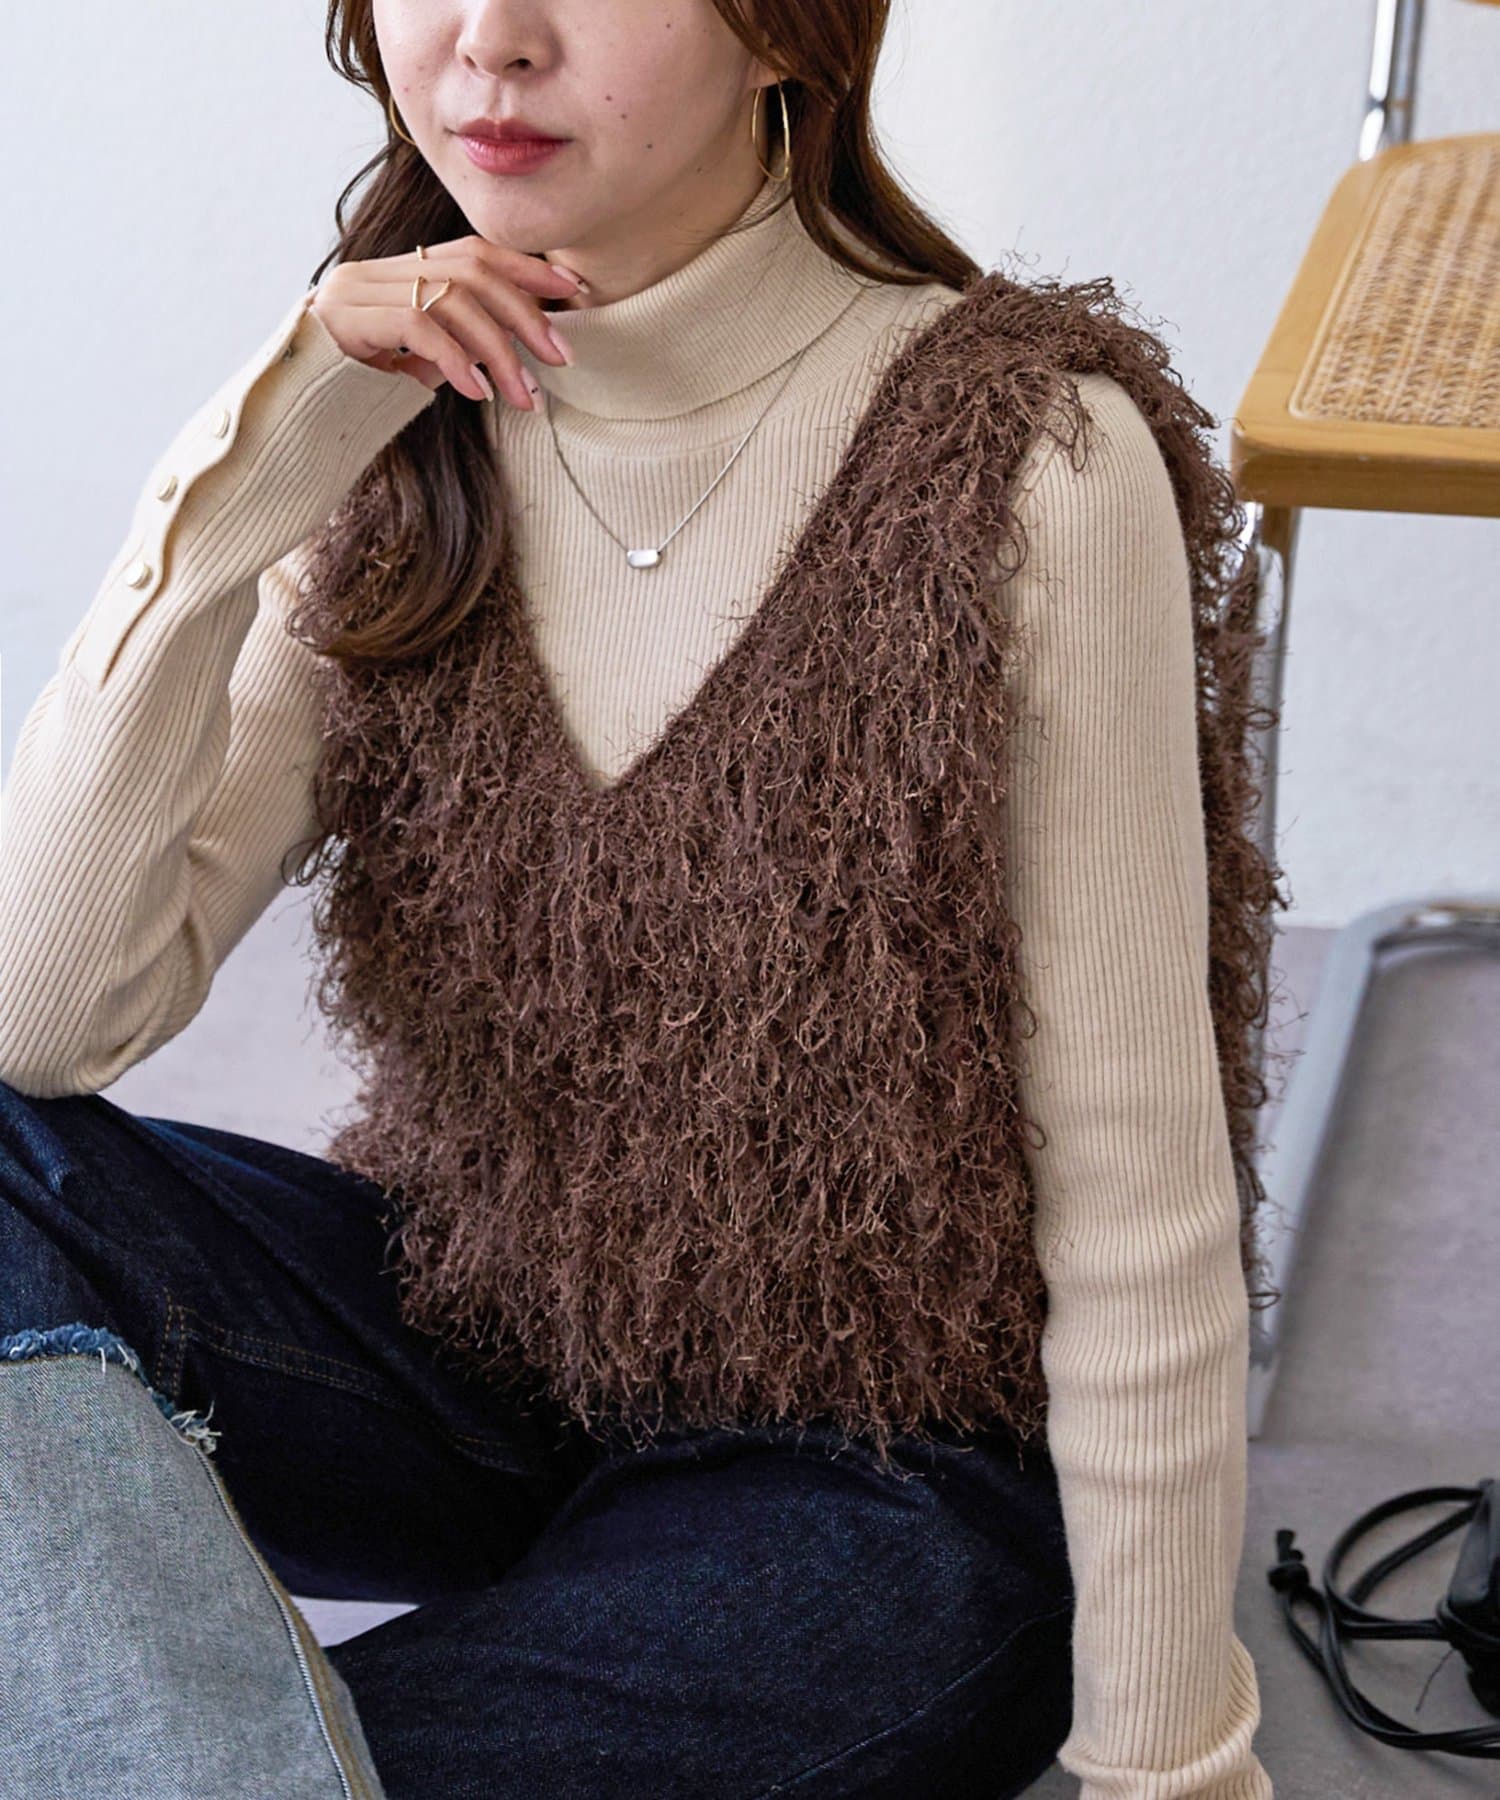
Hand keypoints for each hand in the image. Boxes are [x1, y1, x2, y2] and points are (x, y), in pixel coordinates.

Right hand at [308, 235, 583, 409]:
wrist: (283, 422)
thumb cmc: (351, 401)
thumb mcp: (411, 371)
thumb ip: (448, 352)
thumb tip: (497, 361)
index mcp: (394, 276)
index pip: (471, 252)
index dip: (525, 269)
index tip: (573, 290)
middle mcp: (374, 273)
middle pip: (471, 271)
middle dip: (525, 313)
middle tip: (561, 357)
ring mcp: (356, 292)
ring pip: (451, 298)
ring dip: (500, 351)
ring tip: (525, 396)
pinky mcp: (344, 319)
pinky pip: (418, 327)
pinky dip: (457, 359)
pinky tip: (477, 392)